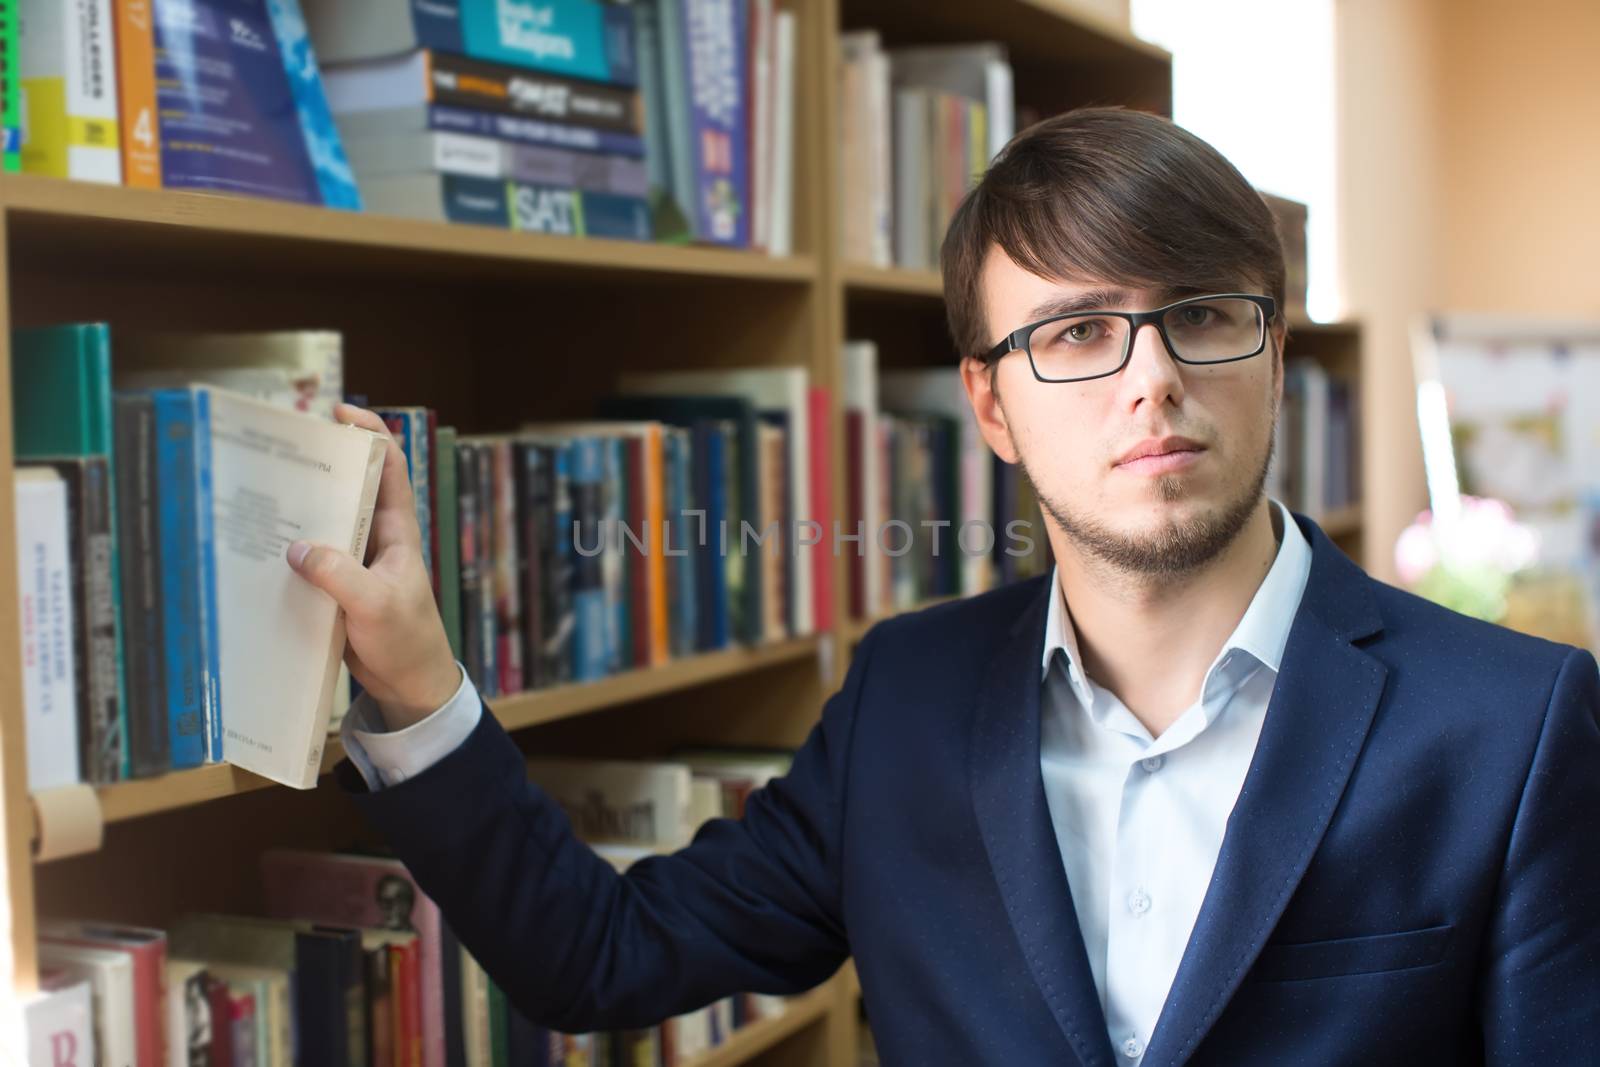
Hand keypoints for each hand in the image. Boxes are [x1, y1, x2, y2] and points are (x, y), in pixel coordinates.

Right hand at [286, 403, 460, 730]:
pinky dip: (289, 550)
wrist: (410, 685)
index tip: (338, 414)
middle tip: (275, 452)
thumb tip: (296, 548)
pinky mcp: (338, 587)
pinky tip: (256, 547)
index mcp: (397, 532)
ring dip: (298, 509)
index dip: (371, 434)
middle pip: (348, 489)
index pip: (390, 468)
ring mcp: (356, 562)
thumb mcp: (375, 605)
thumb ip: (339, 575)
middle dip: (318, 467)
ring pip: (325, 523)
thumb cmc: (407, 641)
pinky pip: (312, 559)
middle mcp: (376, 539)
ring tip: (255, 493)